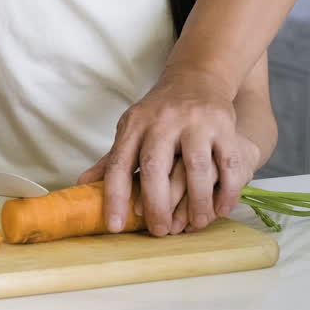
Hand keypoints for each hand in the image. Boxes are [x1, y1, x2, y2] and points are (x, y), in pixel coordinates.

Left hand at [77, 70, 250, 235]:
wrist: (197, 77)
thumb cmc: (160, 113)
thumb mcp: (133, 129)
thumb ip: (112, 160)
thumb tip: (82, 186)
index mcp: (135, 125)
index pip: (119, 163)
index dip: (114, 196)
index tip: (114, 225)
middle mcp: (163, 122)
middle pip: (155, 167)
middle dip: (156, 204)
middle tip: (159, 231)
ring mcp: (196, 123)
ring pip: (196, 168)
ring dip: (197, 202)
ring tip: (195, 225)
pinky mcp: (224, 126)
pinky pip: (227, 163)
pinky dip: (226, 190)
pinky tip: (221, 210)